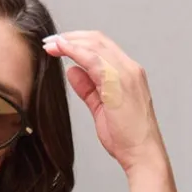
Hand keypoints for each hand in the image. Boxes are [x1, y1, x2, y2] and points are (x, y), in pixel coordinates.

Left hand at [41, 30, 164, 172]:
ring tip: (51, 44)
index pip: (102, 48)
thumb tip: (73, 72)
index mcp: (127, 73)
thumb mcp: (101, 109)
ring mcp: (126, 73)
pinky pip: (93, 59)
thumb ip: (88, 89)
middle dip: (71, 37)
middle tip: (49, 41)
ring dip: (70, 41)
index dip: (79, 43)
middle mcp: (129, 68)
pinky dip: (75, 51)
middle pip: (98, 40)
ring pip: (95, 45)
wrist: (142, 154)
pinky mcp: (118, 82)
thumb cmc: (126, 138)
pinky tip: (61, 49)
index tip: (58, 45)